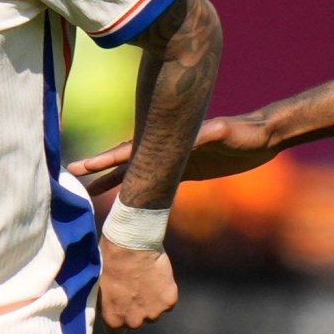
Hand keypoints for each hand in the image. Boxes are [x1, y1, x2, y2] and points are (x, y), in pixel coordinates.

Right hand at [70, 115, 279, 194]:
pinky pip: (154, 182)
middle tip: (71, 179)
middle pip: (126, 161)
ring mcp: (173, 160)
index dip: (107, 159)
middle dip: (100, 170)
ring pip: (136, 173)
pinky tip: (127, 201)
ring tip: (88, 192)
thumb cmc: (247, 134)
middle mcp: (166, 150)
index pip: (132, 151)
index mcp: (171, 141)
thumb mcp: (228, 132)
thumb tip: (207, 133)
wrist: (262, 137)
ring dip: (114, 180)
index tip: (84, 167)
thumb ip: (214, 133)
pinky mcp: (184, 170)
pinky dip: (138, 189)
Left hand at [98, 239, 177, 332]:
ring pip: (154, 311)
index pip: (116, 331)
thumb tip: (103, 306)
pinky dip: (164, 291)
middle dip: (135, 308)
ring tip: (145, 279)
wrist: (131, 245)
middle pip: (137, 321)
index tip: (120, 305)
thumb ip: (103, 303)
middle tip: (133, 287)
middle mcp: (134, 321)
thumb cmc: (108, 261)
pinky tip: (157, 276)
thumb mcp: (97, 286)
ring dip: (151, 300)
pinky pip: (168, 301)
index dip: (119, 317)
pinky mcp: (169, 300)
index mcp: (113, 320)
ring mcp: (154, 312)